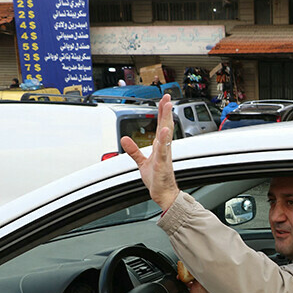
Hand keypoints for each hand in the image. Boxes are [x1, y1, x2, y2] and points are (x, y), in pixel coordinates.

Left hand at [120, 94, 179, 209]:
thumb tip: (124, 139)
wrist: (164, 195)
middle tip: (168, 98)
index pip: (161, 125)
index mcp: (160, 147)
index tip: (164, 100)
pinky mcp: (163, 163)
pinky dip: (164, 139)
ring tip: (167, 107)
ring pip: (166, 134)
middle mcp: (165, 148)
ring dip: (166, 119)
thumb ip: (133, 150)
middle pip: (166, 125)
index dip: (162, 112)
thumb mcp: (141, 162)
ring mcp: (165, 155)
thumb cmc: (157, 180)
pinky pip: (163, 149)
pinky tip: (164, 130)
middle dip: (166, 111)